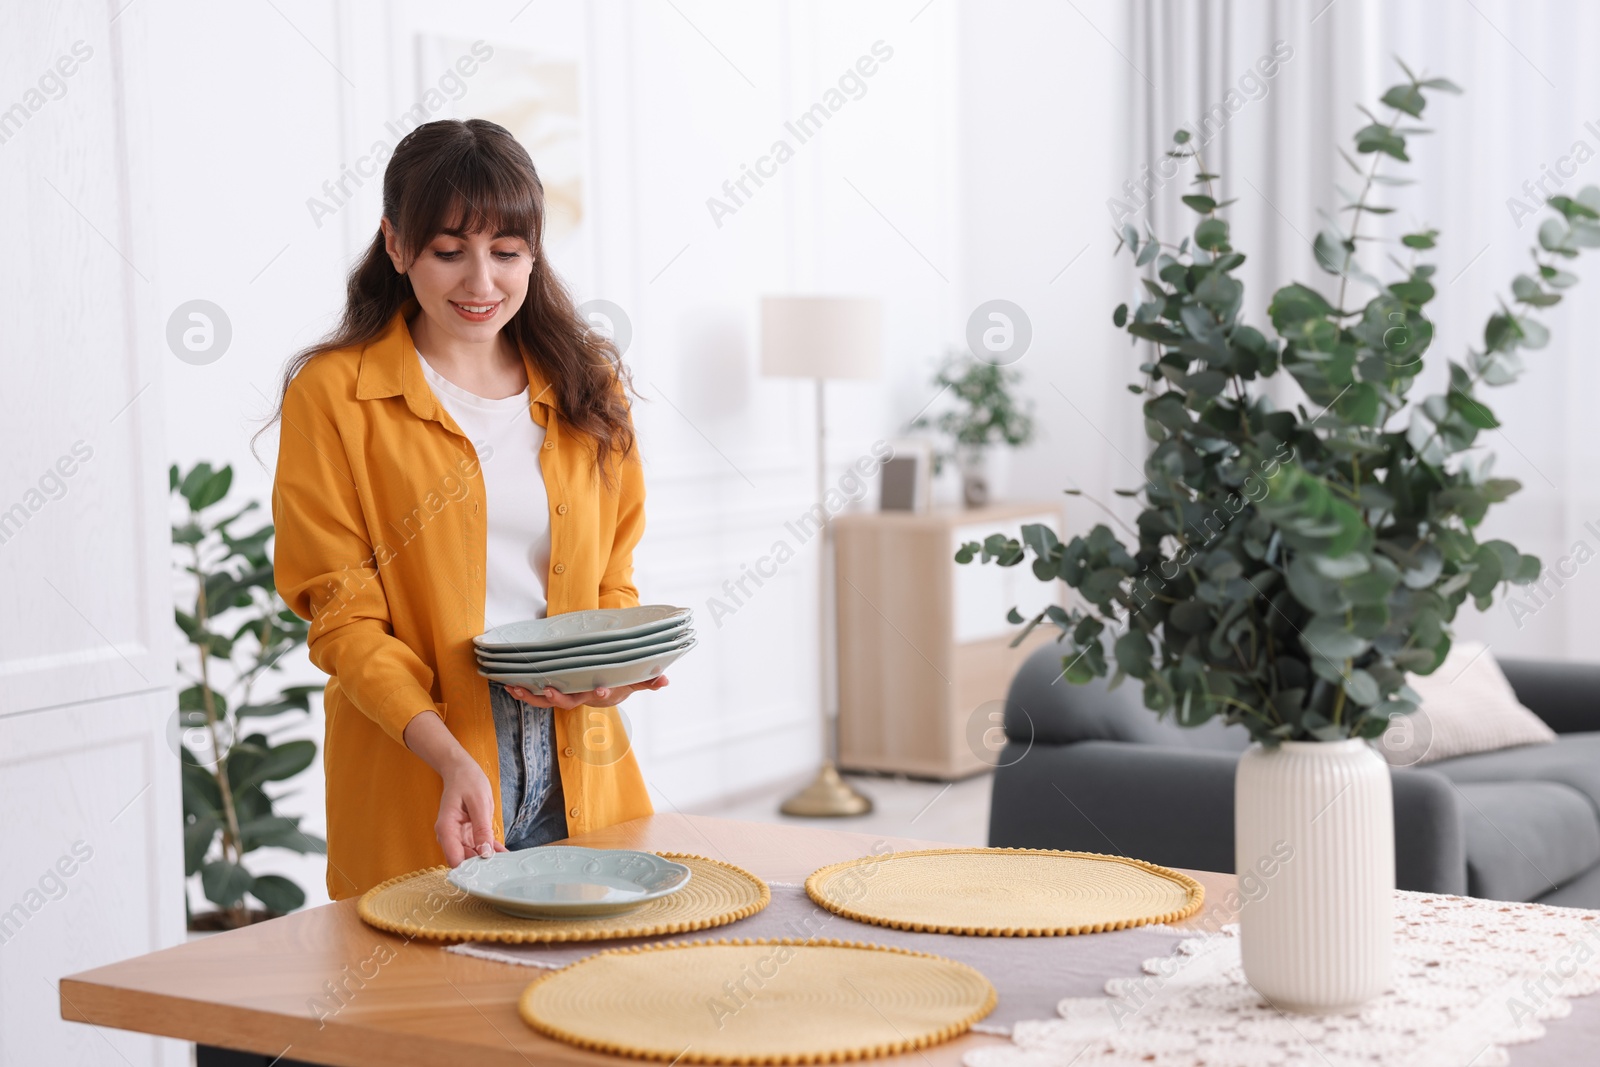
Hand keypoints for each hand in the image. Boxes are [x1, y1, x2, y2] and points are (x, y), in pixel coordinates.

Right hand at [435, 754, 509, 865]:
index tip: (488, 875)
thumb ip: (481, 829)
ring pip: (473, 856)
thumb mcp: (479, 803)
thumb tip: (485, 852)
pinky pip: (480, 846)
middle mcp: (450, 836)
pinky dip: (491, 850)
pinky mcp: (468, 833)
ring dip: (488, 860)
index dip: (470, 870)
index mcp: (446, 829)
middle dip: (482, 867)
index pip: (455, 859)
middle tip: (504, 870)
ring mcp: (458, 836)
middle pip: (464, 860)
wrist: (461, 771)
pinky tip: (505, 855)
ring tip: (508, 865)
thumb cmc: (467, 782)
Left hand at [505, 674, 668, 709]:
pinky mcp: (553, 692)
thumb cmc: (618, 680)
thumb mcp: (634, 679)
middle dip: (559, 698)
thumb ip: (648, 680)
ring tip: (515, 689)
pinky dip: (523, 692)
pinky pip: (536, 695)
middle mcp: (581, 698)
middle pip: (569, 702)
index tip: (604, 690)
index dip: (603, 694)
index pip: (602, 695)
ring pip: (547, 701)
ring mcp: (565, 696)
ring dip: (531, 696)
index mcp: (600, 693)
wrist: (604, 688)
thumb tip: (665, 680)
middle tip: (550, 691)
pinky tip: (509, 685)